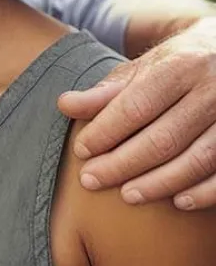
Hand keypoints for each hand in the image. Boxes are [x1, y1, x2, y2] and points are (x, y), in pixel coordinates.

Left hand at [58, 17, 215, 209]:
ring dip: (159, 183)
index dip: (106, 132)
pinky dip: (204, 192)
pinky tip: (177, 202)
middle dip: (123, 164)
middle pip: (164, 138)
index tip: (81, 150)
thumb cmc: (178, 64)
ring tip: (127, 195)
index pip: (136, 107)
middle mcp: (212, 90)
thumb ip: (106, 91)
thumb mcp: (143, 67)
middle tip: (91, 179)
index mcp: (181, 66)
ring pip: (197, 160)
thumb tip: (65, 105)